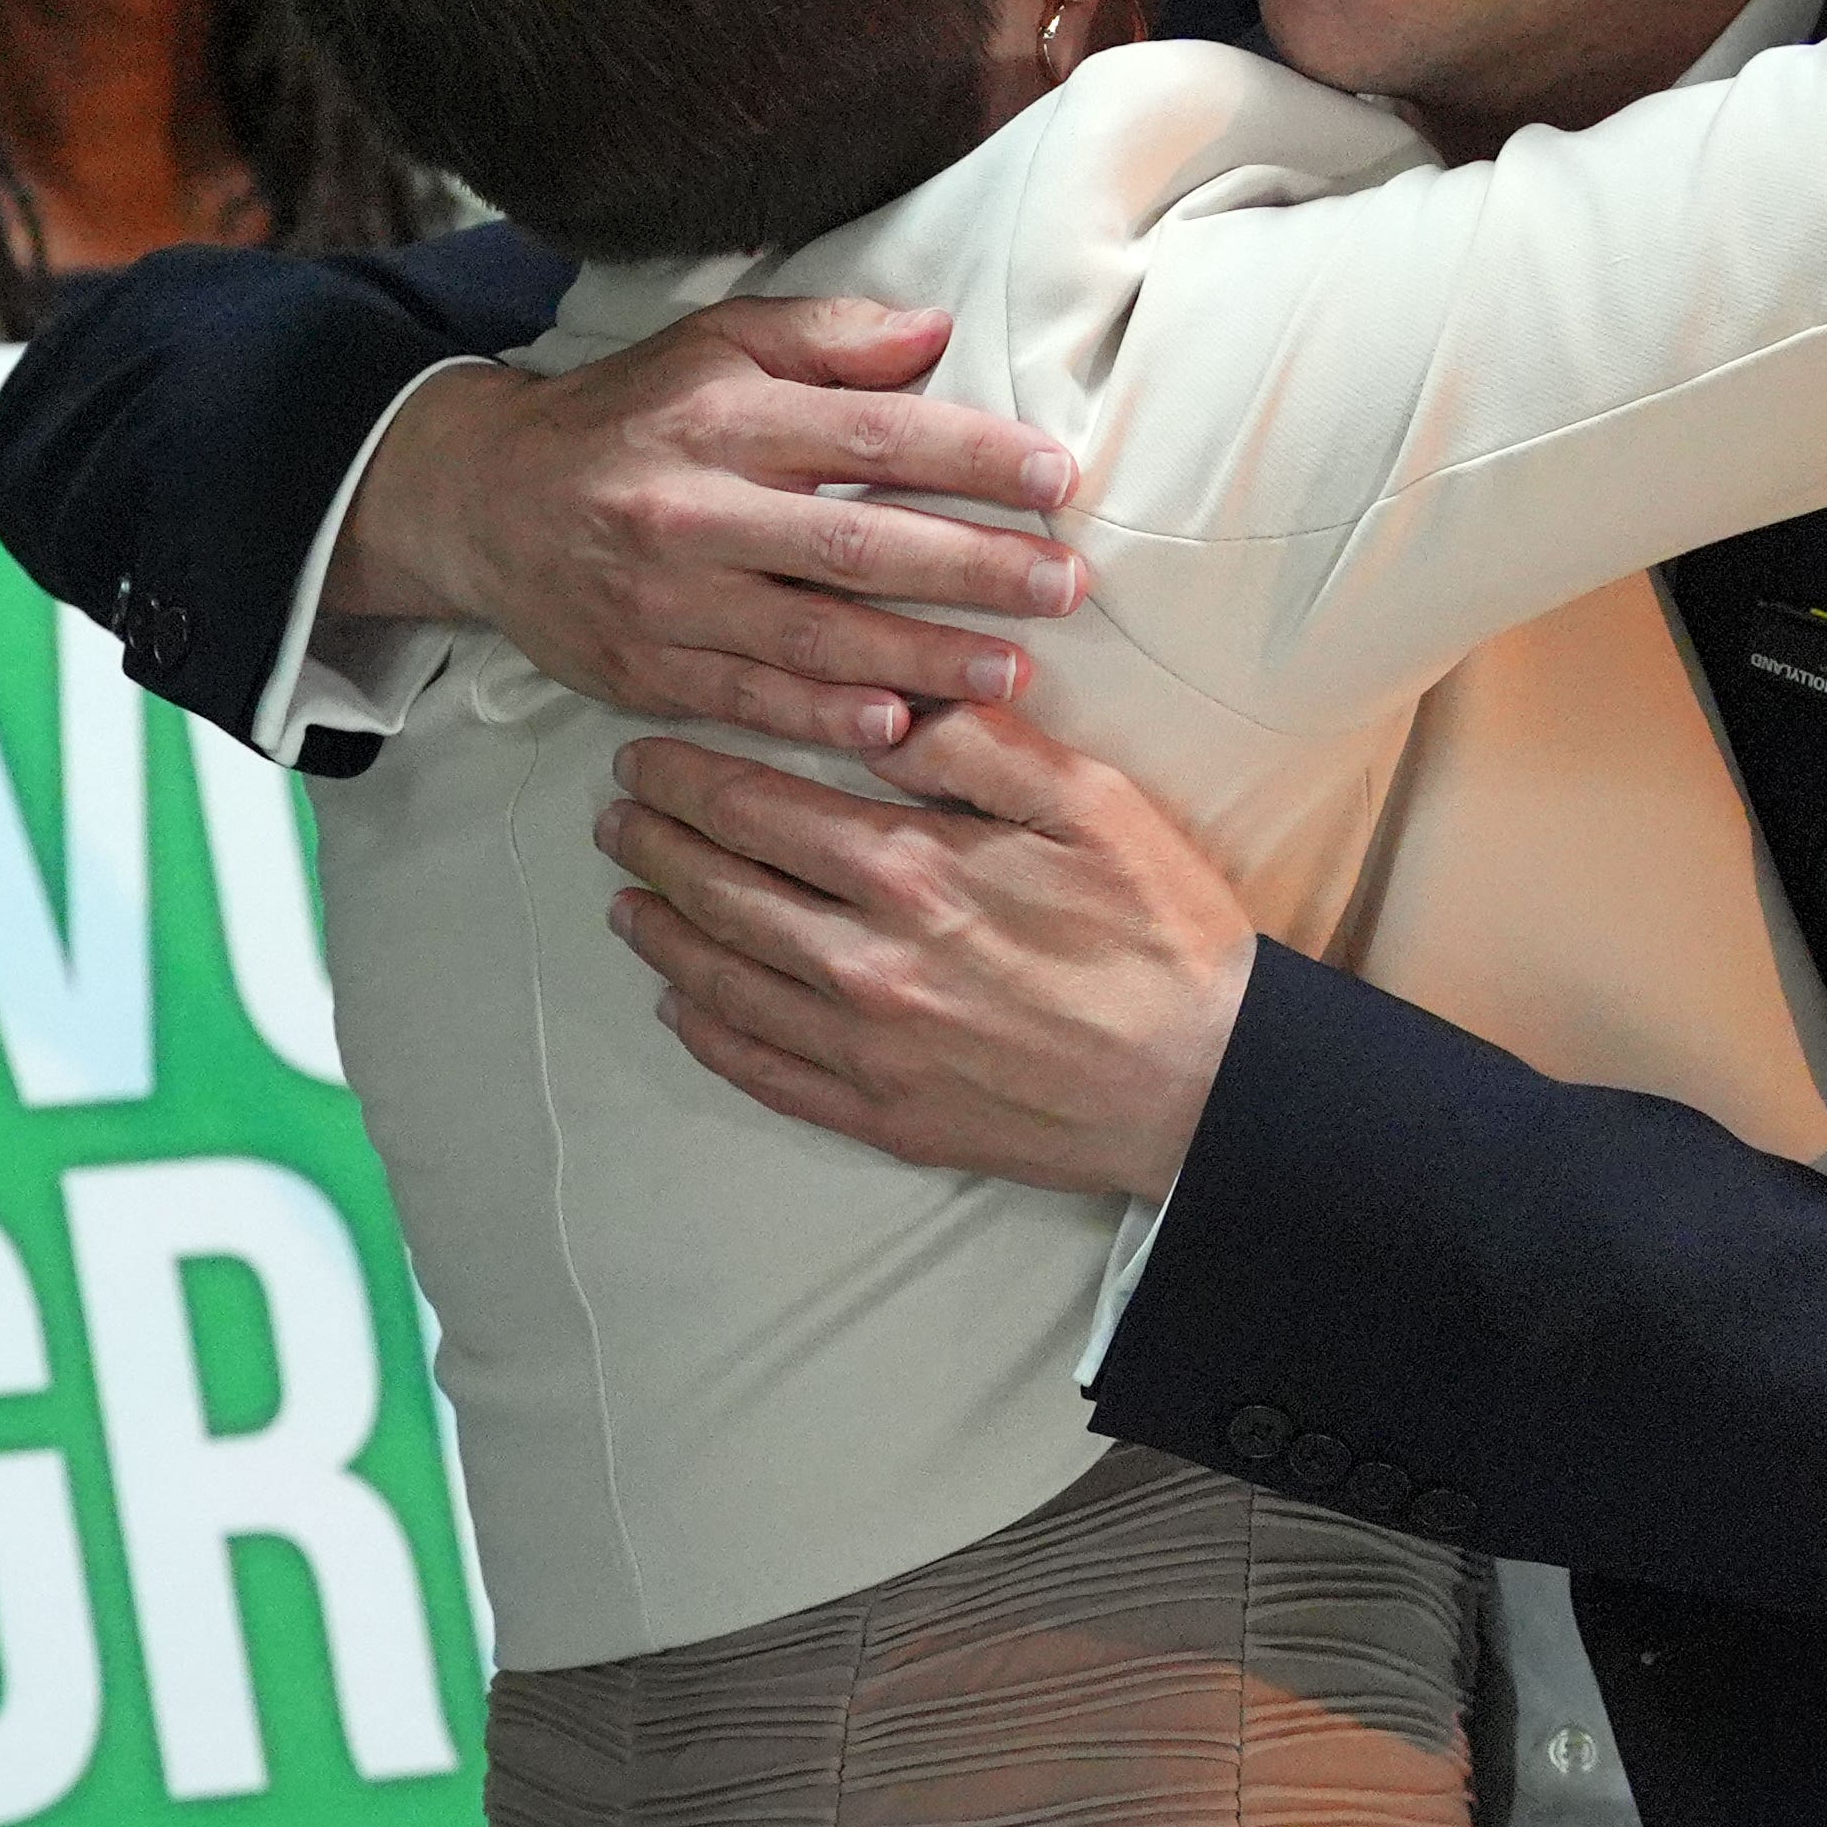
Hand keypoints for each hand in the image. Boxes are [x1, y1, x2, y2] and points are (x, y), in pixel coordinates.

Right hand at [335, 297, 1087, 753]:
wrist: (483, 500)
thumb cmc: (630, 416)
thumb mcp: (716, 344)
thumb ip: (828, 337)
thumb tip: (936, 331)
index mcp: (725, 416)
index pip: (869, 434)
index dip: (968, 456)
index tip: (1054, 479)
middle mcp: (696, 507)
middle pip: (855, 543)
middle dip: (970, 569)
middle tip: (1065, 586)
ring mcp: (669, 598)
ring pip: (812, 637)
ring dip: (919, 659)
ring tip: (1010, 672)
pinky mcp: (646, 669)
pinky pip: (748, 702)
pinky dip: (822, 722)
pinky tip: (895, 729)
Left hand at [599, 708, 1255, 1195]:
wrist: (1209, 1081)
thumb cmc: (1158, 929)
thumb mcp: (1090, 799)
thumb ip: (978, 745)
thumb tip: (883, 708)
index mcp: (911, 870)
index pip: (757, 810)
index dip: (687, 779)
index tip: (645, 757)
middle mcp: (866, 962)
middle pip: (722, 893)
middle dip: (656, 847)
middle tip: (616, 819)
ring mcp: (868, 1050)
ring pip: (724, 983)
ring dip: (664, 934)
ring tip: (626, 900)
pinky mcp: (884, 1118)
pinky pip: (764, 1074)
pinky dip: (708, 1035)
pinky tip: (682, 1005)